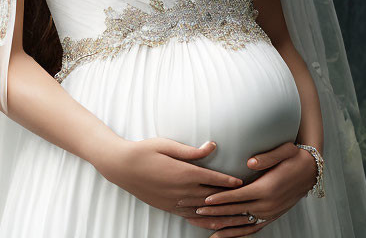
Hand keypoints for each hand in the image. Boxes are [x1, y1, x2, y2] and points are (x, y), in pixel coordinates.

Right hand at [94, 139, 244, 214]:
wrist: (122, 167)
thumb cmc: (144, 151)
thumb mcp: (167, 144)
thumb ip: (191, 150)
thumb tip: (212, 146)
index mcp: (184, 172)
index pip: (212, 179)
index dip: (228, 181)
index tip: (241, 182)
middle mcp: (181, 190)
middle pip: (211, 196)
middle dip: (228, 198)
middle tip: (244, 200)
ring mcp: (174, 201)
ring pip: (202, 209)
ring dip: (218, 211)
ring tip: (232, 213)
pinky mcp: (167, 207)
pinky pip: (189, 215)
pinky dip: (202, 219)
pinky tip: (210, 221)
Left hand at [175, 142, 317, 236]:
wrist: (311, 171)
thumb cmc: (295, 157)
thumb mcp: (285, 151)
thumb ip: (267, 157)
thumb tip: (250, 162)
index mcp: (267, 188)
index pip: (238, 196)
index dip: (221, 198)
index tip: (205, 200)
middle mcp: (267, 204)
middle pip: (235, 212)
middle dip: (214, 213)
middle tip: (194, 213)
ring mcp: (270, 213)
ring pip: (241, 224)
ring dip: (222, 226)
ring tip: (203, 227)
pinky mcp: (272, 216)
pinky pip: (252, 229)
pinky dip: (237, 234)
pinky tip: (224, 235)